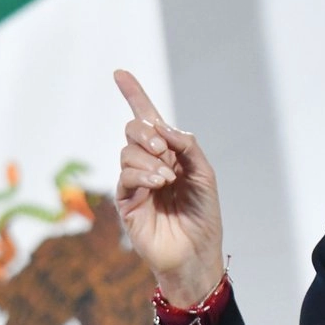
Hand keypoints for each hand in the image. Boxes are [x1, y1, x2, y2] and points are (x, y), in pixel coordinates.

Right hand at [114, 69, 224, 306]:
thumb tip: (163, 128)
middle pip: (134, 129)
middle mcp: (149, 163)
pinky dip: (143, 174)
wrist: (197, 251)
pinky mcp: (125, 201)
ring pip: (128, 151)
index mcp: (169, 154)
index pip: (148, 119)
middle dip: (147, 132)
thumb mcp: (204, 174)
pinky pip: (126, 175)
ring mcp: (135, 182)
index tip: (120, 73)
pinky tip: (159, 184)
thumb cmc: (203, 214)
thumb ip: (187, 147)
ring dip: (150, 159)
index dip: (134, 95)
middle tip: (164, 148)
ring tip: (168, 179)